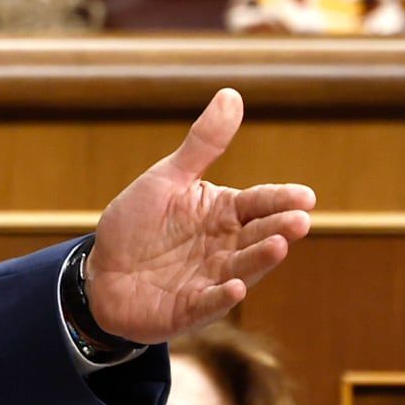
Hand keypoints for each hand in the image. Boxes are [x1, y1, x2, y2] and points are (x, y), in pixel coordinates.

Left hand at [87, 88, 314, 343]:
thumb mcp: (167, 179)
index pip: (259, 203)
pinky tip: (237, 288)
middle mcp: (224, 248)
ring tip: (279, 245)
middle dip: (280, 229)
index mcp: (223, 214)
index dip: (281, 199)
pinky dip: (222, 297)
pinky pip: (208, 303)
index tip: (305, 196)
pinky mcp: (188, 310)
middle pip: (258, 236)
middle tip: (300, 221)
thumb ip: (202, 145)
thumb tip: (232, 94)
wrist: (100, 273)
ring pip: (242, 269)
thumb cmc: (138, 225)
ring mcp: (209, 280)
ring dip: (261, 259)